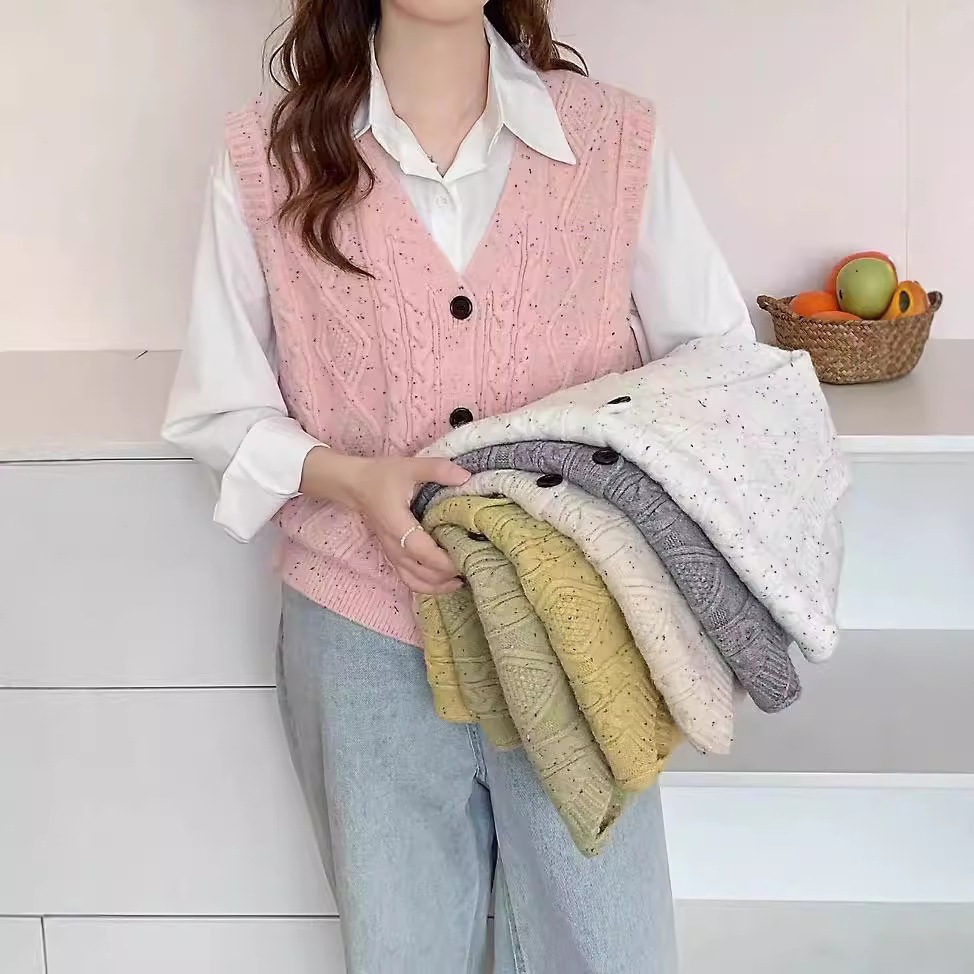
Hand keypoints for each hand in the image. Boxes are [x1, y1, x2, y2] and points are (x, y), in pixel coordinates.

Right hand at [301, 448, 470, 595]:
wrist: (355, 485)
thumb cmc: (382, 476)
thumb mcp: (410, 467)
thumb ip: (438, 470)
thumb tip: (466, 476)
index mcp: (398, 526)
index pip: (423, 552)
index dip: (445, 561)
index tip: (468, 558)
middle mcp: (394, 547)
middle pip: (423, 573)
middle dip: (448, 574)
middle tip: (474, 566)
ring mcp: (392, 555)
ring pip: (416, 582)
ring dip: (439, 585)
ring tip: (463, 580)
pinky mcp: (393, 557)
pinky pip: (410, 579)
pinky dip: (429, 585)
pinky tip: (446, 582)